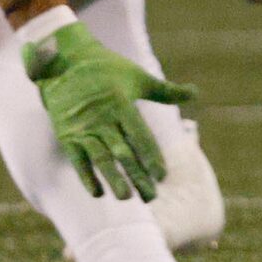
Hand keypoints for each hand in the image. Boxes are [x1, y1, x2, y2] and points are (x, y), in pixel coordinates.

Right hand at [23, 20, 195, 200]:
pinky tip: (98, 193)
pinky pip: (78, 160)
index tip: (162, 175)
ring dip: (113, 180)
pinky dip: (87, 177)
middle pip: (123, 152)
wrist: (64, 63)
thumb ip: (165, 91)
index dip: (151, 157)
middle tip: (151, 196)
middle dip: (137, 175)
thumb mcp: (138, 77)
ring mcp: (83, 129)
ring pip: (101, 159)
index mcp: (122, 105)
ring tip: (126, 198)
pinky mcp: (68, 135)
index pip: (140, 136)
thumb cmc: (108, 69)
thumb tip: (196, 93)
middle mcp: (102, 119)